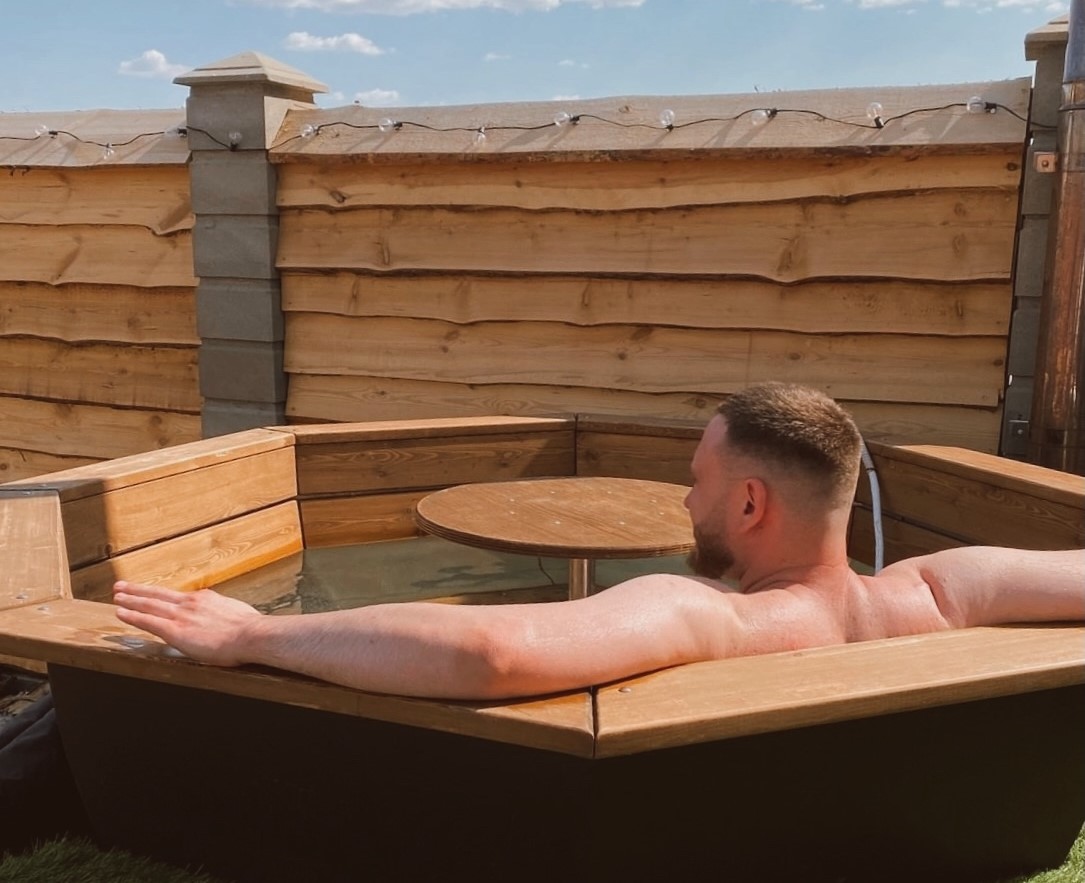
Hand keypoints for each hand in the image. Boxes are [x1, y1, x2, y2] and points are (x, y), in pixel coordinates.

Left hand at [113, 581, 261, 666]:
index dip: (160, 595)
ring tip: (117, 595)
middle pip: (158, 595)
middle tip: (121, 586)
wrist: (252, 634)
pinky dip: (133, 616)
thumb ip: (224, 613)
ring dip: (130, 599)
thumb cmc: (250, 629)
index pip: (177, 597)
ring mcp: (181, 616)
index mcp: (205, 599)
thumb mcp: (236, 613)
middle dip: (138, 590)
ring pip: (149, 604)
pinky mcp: (176, 631)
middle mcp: (190, 603)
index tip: (150, 592)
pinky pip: (148, 621)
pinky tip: (121, 613)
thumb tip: (226, 618)